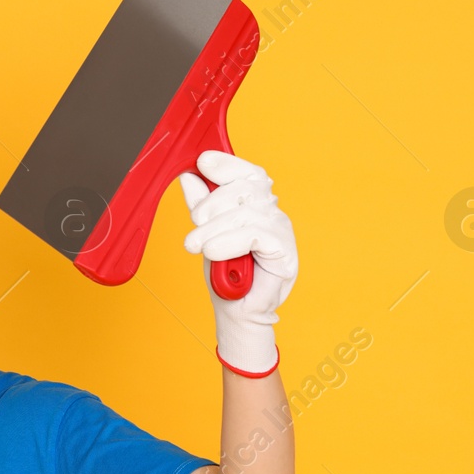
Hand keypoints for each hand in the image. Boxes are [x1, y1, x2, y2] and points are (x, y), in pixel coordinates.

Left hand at [177, 151, 298, 375]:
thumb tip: (189, 178)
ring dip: (213, 230)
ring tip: (196, 246)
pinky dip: (229, 242)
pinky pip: (256, 235)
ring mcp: (281, 231)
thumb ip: (200, 206)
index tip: (203, 162)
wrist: (234, 312)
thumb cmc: (224, 275)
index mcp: (255, 205)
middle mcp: (271, 213)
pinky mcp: (284, 252)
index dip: (227, 164)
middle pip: (247, 188)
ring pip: (246, 213)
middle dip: (213, 203)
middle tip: (194, 225)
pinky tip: (213, 252)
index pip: (248, 173)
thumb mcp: (205, 234)